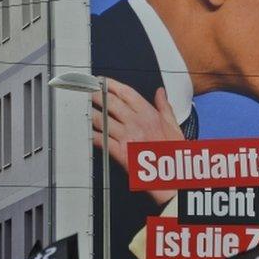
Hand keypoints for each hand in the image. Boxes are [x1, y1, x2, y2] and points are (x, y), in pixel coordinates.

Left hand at [92, 78, 182, 205]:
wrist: (173, 177)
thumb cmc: (175, 154)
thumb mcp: (175, 126)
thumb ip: (165, 107)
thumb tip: (160, 92)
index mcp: (150, 115)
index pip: (127, 93)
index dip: (111, 84)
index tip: (101, 81)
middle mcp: (137, 123)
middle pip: (110, 102)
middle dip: (95, 94)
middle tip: (86, 91)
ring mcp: (127, 137)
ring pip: (101, 119)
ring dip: (90, 113)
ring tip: (83, 109)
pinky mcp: (120, 152)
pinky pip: (100, 139)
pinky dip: (91, 134)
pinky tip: (87, 131)